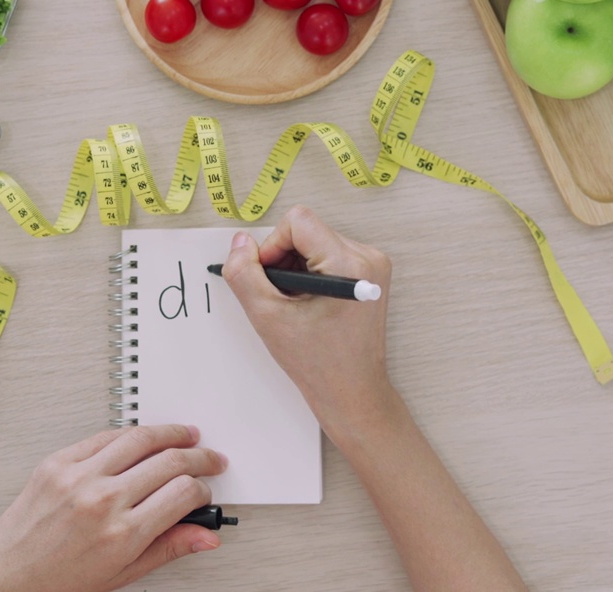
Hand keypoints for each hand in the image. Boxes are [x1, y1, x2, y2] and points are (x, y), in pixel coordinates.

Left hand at [0, 425, 226, 591]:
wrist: (5, 575)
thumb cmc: (58, 581)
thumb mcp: (122, 574)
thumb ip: (168, 548)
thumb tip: (205, 537)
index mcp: (122, 533)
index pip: (183, 494)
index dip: (203, 489)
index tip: (204, 491)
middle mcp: (103, 500)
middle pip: (169, 460)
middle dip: (199, 457)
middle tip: (209, 458)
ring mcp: (79, 476)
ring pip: (139, 438)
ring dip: (171, 432)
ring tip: (185, 434)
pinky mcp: (58, 462)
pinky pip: (103, 436)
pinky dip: (129, 434)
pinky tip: (141, 437)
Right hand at [222, 205, 395, 438]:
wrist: (352, 391)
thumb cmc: (317, 362)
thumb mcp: (267, 317)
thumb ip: (245, 274)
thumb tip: (240, 242)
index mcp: (348, 263)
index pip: (298, 221)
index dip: (273, 246)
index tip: (269, 279)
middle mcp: (367, 257)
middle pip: (307, 231)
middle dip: (285, 259)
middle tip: (281, 298)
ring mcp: (373, 265)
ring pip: (316, 242)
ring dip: (296, 268)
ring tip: (296, 304)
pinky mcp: (370, 274)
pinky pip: (329, 255)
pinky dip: (311, 273)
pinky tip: (309, 303)